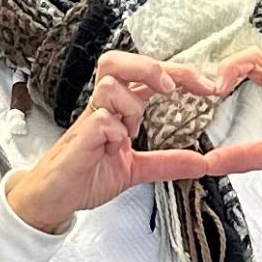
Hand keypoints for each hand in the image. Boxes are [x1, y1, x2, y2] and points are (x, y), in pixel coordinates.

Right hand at [3, 52, 217, 233]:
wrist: (53, 199)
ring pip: (110, 85)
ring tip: (131, 132)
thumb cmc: (85, 176)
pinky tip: (115, 148)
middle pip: (116, 61)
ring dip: (130, 106)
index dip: (177, 73)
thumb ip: (167, 162)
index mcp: (116, 108)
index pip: (145, 75)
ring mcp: (89, 119)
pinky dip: (116, 132)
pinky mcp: (80, 137)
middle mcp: (102, 107)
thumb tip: (202, 162)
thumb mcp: (136, 169)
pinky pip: (102, 119)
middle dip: (148, 67)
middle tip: (170, 87)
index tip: (207, 87)